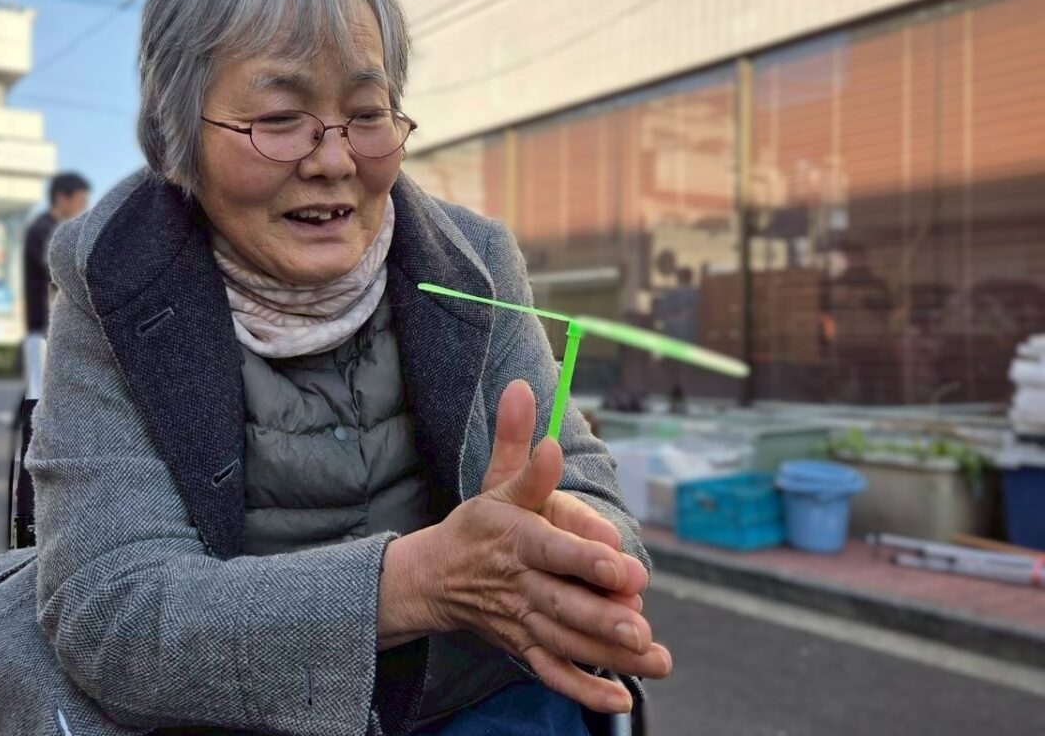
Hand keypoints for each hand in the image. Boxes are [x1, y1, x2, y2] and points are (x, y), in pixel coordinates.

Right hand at [425, 380, 671, 712]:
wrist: (434, 579)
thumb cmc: (478, 526)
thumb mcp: (494, 481)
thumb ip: (516, 443)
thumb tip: (523, 389)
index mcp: (516, 539)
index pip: (552, 549)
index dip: (584, 557)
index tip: (619, 564)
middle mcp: (520, 584)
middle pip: (563, 604)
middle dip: (602, 618)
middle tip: (641, 628)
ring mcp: (522, 621)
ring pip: (566, 642)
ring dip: (608, 657)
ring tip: (653, 661)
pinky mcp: (524, 647)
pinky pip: (553, 672)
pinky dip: (583, 690)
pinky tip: (619, 699)